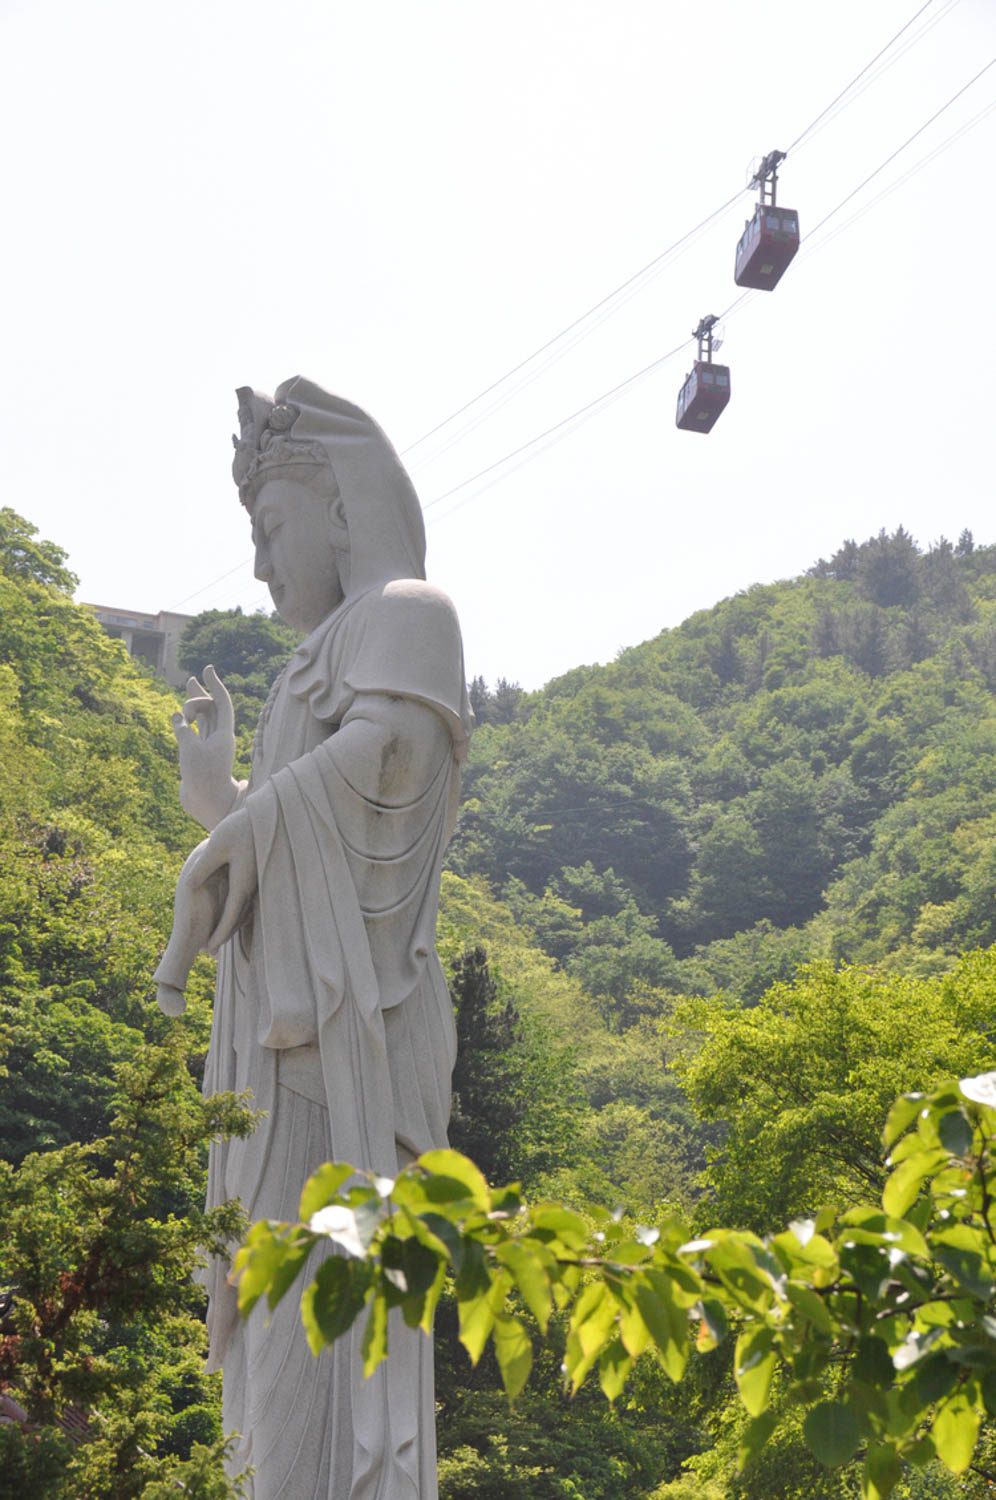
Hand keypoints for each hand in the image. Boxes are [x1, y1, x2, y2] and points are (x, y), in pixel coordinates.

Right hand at [173, 665, 240, 829]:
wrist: (206, 803)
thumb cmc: (201, 777)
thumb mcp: (190, 750)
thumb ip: (183, 730)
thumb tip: (177, 717)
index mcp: (224, 734)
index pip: (222, 702)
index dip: (215, 684)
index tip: (208, 669)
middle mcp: (219, 737)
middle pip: (212, 708)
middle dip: (201, 693)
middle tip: (192, 680)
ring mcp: (209, 745)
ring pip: (204, 718)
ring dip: (194, 704)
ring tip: (189, 690)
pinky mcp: (200, 753)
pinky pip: (195, 730)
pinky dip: (187, 721)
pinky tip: (179, 716)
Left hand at [187, 807, 256, 952]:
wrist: (268, 813)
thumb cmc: (240, 827)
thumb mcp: (217, 845)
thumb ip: (203, 866)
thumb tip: (189, 885)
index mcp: (242, 881)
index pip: (230, 915)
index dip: (219, 933)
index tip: (208, 948)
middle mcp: (253, 885)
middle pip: (239, 918)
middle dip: (224, 934)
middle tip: (209, 950)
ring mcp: (258, 880)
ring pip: (246, 910)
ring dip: (233, 925)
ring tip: (219, 935)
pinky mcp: (258, 873)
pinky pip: (249, 900)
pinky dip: (240, 911)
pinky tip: (232, 912)